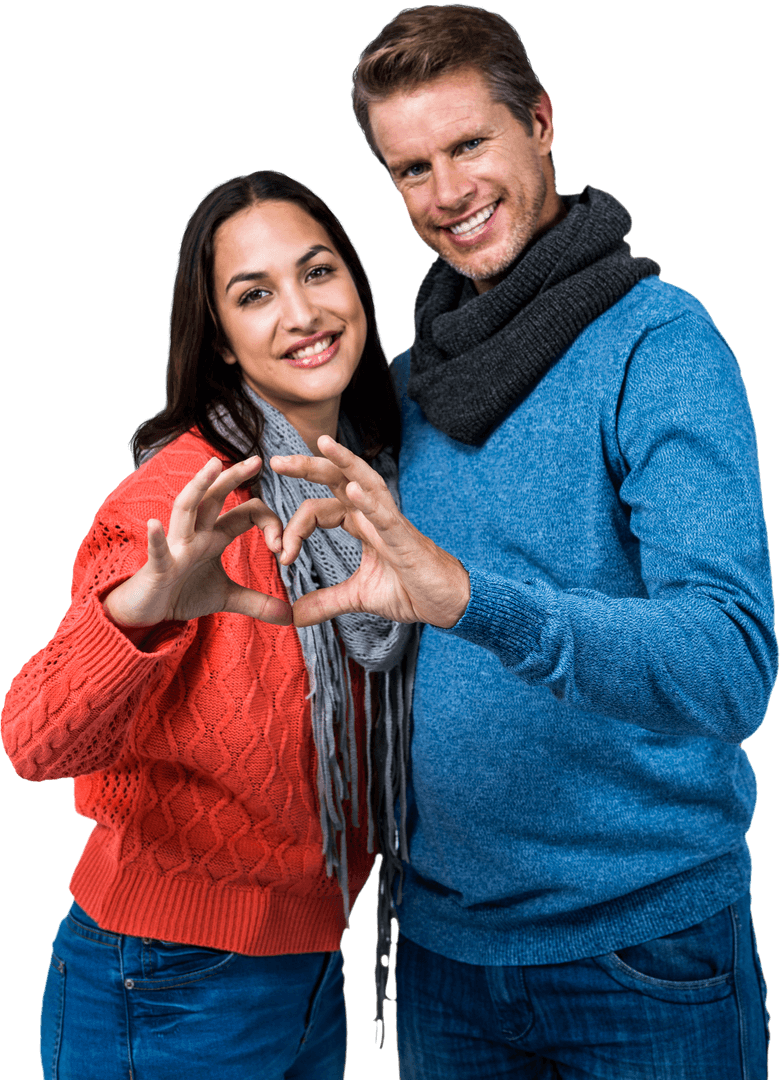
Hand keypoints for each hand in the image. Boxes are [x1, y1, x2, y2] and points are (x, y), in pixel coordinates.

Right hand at [103, 456, 291, 631]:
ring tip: (213, 465)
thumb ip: (258, 602)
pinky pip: (157, 551)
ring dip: (199, 487)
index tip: (284, 547)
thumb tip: (289, 616)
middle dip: (233, 477)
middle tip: (257, 459)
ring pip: (186, 509)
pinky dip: (156, 539)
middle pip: (214, 497)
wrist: (146, 612)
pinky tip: (154, 525)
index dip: (269, 524)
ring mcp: (175, 547)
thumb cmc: (181, 594)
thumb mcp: (226, 598)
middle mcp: (195, 534)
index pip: (245, 513)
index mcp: (213, 536)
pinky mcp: (158, 568)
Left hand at [270, 436, 469, 627]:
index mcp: (360, 523)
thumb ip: (326, 602)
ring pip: (366, 481)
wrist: (446, 603)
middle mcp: (373, 515)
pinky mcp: (405, 539)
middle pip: (338, 479)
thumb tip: (295, 616)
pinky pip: (385, 515)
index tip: (282, 557)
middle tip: (276, 461)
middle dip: (308, 466)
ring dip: (344, 462)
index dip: (295, 529)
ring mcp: (390, 522)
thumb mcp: (358, 597)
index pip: (319, 509)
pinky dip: (369, 501)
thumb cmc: (410, 590)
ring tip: (323, 443)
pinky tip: (353, 488)